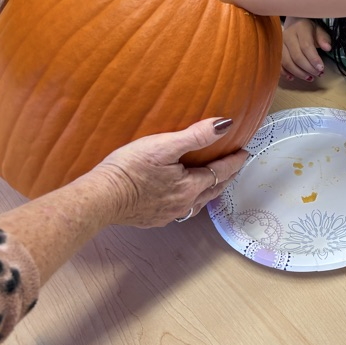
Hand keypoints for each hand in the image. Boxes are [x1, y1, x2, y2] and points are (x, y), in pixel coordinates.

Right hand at [89, 118, 248, 227]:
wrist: (100, 197)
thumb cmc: (129, 169)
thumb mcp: (164, 146)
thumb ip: (196, 136)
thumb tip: (225, 125)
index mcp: (189, 187)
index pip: (220, 172)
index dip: (234, 161)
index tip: (244, 152)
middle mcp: (183, 204)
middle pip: (213, 190)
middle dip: (227, 177)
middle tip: (236, 166)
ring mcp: (167, 214)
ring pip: (198, 203)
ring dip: (210, 191)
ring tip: (215, 182)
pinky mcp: (153, 219)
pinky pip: (180, 210)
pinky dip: (190, 200)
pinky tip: (183, 197)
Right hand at [281, 17, 331, 80]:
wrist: (294, 24)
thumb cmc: (309, 30)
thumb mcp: (319, 30)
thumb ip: (324, 39)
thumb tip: (327, 48)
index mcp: (300, 28)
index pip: (306, 46)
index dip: (314, 59)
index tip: (321, 68)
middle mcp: (287, 35)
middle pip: (297, 56)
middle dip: (308, 68)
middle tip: (318, 74)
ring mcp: (279, 44)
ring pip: (287, 62)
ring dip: (298, 73)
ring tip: (309, 78)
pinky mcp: (275, 51)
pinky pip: (278, 64)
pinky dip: (285, 73)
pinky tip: (293, 78)